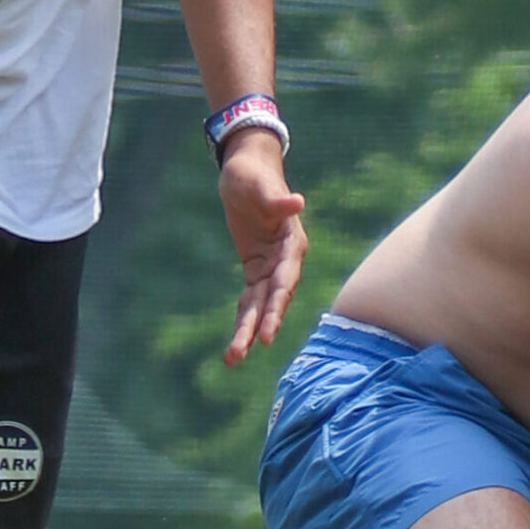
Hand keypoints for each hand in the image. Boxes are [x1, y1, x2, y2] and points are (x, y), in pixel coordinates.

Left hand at [216, 135, 307, 365]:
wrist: (247, 169)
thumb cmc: (253, 174)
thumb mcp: (258, 185)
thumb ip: (277, 198)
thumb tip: (297, 202)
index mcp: (292, 243)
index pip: (286, 280)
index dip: (277, 307)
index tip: (268, 333)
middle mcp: (285, 260)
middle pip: (274, 299)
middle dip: (263, 325)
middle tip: (253, 349)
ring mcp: (271, 267)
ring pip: (261, 305)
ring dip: (249, 331)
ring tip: (232, 359)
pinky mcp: (256, 268)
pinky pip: (250, 300)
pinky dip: (243, 320)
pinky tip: (234, 345)